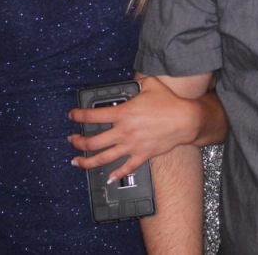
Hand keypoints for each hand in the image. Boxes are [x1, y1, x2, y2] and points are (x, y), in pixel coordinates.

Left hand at [67, 76, 201, 182]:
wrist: (185, 120)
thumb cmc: (169, 102)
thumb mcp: (151, 85)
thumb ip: (138, 81)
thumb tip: (134, 80)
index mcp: (123, 113)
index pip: (92, 116)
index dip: (78, 116)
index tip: (72, 116)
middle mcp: (123, 131)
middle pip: (92, 142)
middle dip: (77, 142)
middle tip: (72, 140)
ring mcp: (131, 146)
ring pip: (103, 158)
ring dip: (86, 161)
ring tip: (76, 161)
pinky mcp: (141, 155)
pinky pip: (126, 168)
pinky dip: (116, 174)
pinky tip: (109, 177)